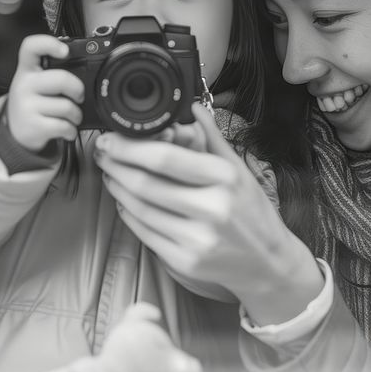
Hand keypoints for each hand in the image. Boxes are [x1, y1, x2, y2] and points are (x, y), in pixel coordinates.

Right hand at [6, 35, 85, 152]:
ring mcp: (26, 106)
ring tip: (71, 117)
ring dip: (76, 115)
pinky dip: (71, 130)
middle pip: (62, 79)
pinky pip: (63, 126)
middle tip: (78, 96)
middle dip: (78, 90)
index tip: (64, 50)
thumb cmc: (34, 102)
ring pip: (66, 107)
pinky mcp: (32, 126)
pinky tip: (66, 129)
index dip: (49, 44)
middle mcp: (24, 85)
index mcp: (27, 69)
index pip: (31, 47)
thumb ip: (54, 72)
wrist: (16, 130)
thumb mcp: (36, 82)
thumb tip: (86, 70)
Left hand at [95, 104, 323, 323]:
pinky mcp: (184, 261)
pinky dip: (128, 214)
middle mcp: (211, 209)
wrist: (267, 263)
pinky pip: (144, 232)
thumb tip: (192, 107)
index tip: (112, 138)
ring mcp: (196, 238)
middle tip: (103, 153)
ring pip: (139, 208)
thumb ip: (212, 138)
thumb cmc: (252, 213)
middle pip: (145, 183)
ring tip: (110, 173)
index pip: (165, 158)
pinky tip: (124, 201)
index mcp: (224, 179)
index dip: (130, 147)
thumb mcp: (239, 170)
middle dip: (115, 165)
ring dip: (116, 188)